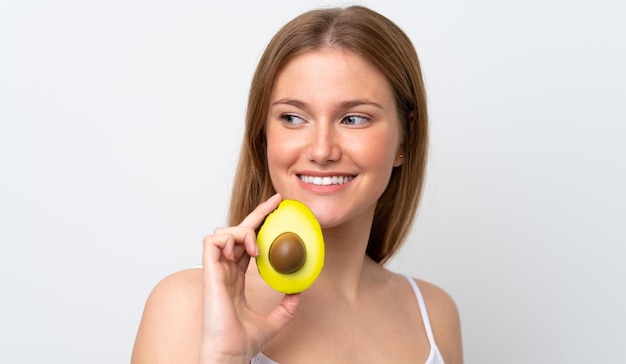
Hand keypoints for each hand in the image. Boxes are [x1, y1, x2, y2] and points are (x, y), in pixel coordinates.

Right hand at [199, 194, 300, 362]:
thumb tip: (300, 292)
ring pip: (223, 232)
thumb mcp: (275, 320)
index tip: (276, 210)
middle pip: (236, 231)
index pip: (246, 243)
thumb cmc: (243, 342)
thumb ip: (286, 306)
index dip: (259, 225)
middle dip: (256, 213)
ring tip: (257, 247)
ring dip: (242, 230)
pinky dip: (229, 238)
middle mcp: (225, 271)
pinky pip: (212, 241)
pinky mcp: (210, 273)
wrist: (231, 354)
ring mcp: (216, 271)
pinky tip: (246, 251)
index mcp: (236, 278)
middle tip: (276, 202)